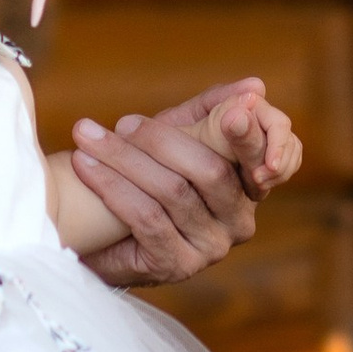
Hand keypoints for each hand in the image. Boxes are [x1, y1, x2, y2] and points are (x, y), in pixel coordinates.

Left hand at [69, 80, 283, 291]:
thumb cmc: (146, 176)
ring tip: (87, 138)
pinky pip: (147, 217)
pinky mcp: (177, 265)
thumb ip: (212, 111)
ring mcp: (211, 247)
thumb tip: (255, 86)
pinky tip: (85, 166)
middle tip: (121, 122)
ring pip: (173, 191)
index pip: (267, 158)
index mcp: (249, 187)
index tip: (233, 113)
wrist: (102, 234)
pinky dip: (112, 185)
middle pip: (210, 170)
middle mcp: (239, 222)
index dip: (250, 136)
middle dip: (159, 139)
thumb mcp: (179, 137)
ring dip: (123, 158)